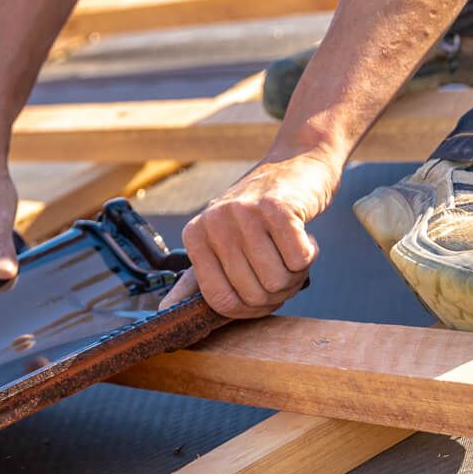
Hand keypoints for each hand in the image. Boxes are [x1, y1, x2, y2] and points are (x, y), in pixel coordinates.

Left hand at [161, 150, 338, 318]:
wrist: (295, 164)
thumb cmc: (258, 213)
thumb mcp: (220, 241)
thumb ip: (195, 278)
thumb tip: (163, 310)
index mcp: (194, 235)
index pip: (220, 301)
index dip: (249, 309)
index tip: (262, 295)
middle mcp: (214, 221)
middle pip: (252, 295)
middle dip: (277, 293)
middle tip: (283, 269)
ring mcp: (245, 212)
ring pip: (277, 281)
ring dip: (295, 275)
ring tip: (291, 252)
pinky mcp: (279, 207)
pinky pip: (300, 260)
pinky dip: (309, 256)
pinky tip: (304, 237)